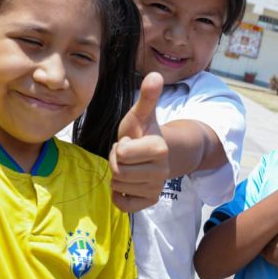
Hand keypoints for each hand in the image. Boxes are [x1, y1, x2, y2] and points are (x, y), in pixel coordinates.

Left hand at [110, 72, 167, 211]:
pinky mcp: (150, 202)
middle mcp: (162, 170)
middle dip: (115, 161)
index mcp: (159, 148)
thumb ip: (147, 96)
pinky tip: (126, 183)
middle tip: (126, 155)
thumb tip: (155, 74)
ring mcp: (156, 187)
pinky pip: (122, 203)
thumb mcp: (140, 115)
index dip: (119, 147)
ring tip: (128, 165)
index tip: (129, 142)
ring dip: (116, 175)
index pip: (121, 154)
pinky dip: (118, 194)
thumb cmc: (141, 132)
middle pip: (118, 171)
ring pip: (119, 185)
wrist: (151, 153)